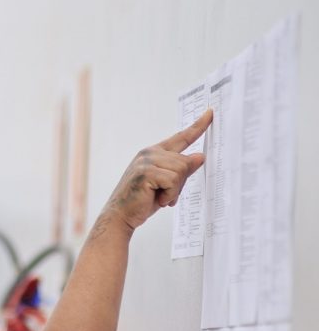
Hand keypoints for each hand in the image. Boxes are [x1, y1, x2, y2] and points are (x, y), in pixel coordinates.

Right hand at [102, 109, 212, 233]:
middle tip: (164, 195)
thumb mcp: (166, 185)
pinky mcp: (146, 171)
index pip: (181, 137)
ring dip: (174, 190)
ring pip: (181, 170)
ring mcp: (146, 161)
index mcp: (154, 153)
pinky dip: (169, 194)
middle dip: (180, 183)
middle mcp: (150, 153)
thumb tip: (200, 156)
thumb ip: (181, 170)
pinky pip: (173, 180)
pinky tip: (157, 199)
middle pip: (186, 161)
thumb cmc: (140, 202)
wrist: (120, 217)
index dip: (197, 126)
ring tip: (159, 197)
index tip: (210, 113)